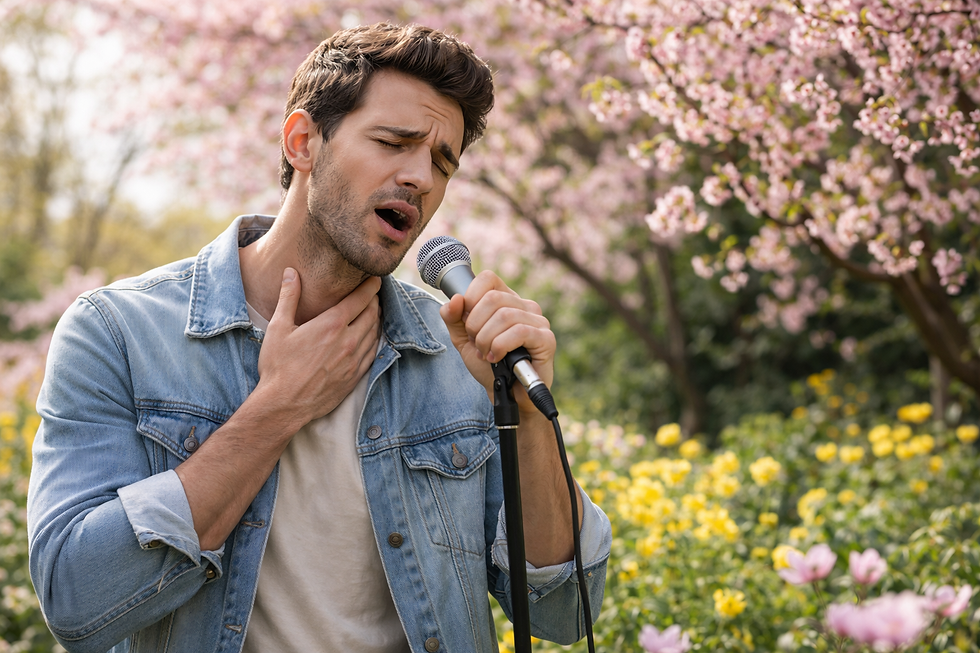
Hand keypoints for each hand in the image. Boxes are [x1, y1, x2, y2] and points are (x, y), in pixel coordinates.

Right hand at [257, 268, 380, 427]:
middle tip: (373, 293)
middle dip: (374, 300)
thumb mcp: (278, 327)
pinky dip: (375, 339)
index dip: (371, 286)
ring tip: (373, 311)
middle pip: (372, 314)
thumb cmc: (278, 366)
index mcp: (331, 325)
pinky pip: (373, 352)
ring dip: (376, 319)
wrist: (284, 405)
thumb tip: (290, 273)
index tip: (375, 278)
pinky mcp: (355, 376)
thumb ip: (288, 297)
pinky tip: (370, 336)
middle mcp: (348, 341)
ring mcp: (354, 361)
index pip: (361, 299)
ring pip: (375, 333)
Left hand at [438, 270, 554, 415]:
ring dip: (486, 340)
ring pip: (504, 315)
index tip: (467, 322)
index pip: (488, 278)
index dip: (471, 297)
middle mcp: (525, 306)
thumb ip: (453, 318)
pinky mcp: (546, 339)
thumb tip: (455, 299)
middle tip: (477, 344)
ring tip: (487, 355)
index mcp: (507, 300)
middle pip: (492, 298)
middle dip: (475, 325)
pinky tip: (497, 358)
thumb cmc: (489, 366)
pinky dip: (500, 346)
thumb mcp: (463, 340)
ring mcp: (538, 321)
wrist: (506, 395)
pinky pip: (519, 332)